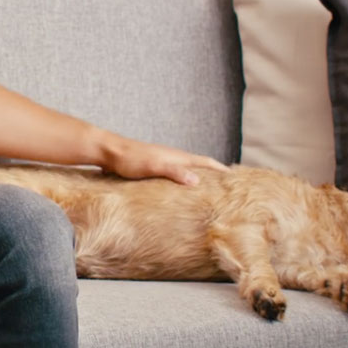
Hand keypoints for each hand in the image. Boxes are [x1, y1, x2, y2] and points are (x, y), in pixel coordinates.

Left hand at [103, 140, 226, 184]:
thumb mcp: (153, 166)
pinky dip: (183, 184)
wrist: (108, 152)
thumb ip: (174, 171)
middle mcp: (174, 158)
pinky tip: (180, 196)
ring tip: (208, 195)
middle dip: (215, 176)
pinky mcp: (153, 169)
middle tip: (228, 191)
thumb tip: (197, 180)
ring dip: (200, 180)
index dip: (223, 171)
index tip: (239, 180)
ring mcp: (164, 163)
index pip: (207, 163)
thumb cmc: (129, 159)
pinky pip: (175, 177)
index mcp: (178, 157)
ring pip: (188, 172)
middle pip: (201, 166)